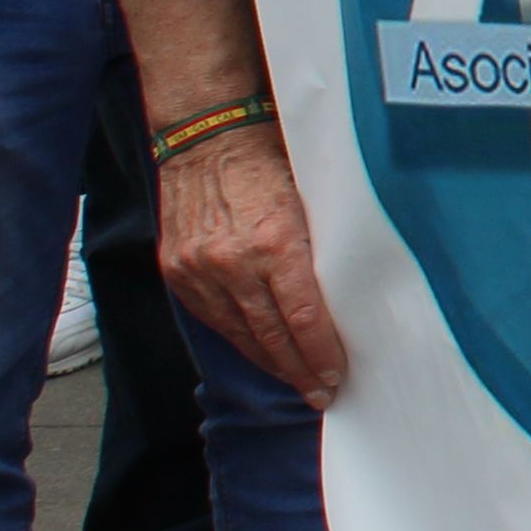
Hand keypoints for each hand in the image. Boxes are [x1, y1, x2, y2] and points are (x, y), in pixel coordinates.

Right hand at [159, 117, 342, 403]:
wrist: (208, 137)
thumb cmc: (273, 162)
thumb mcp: (312, 200)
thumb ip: (324, 248)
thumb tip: (352, 296)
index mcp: (275, 243)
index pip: (304, 317)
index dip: (321, 353)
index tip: (336, 376)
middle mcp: (232, 263)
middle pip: (271, 335)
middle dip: (299, 369)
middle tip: (320, 392)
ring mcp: (199, 270)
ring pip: (240, 333)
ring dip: (270, 362)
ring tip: (295, 380)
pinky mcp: (177, 271)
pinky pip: (213, 318)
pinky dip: (239, 338)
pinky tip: (260, 350)